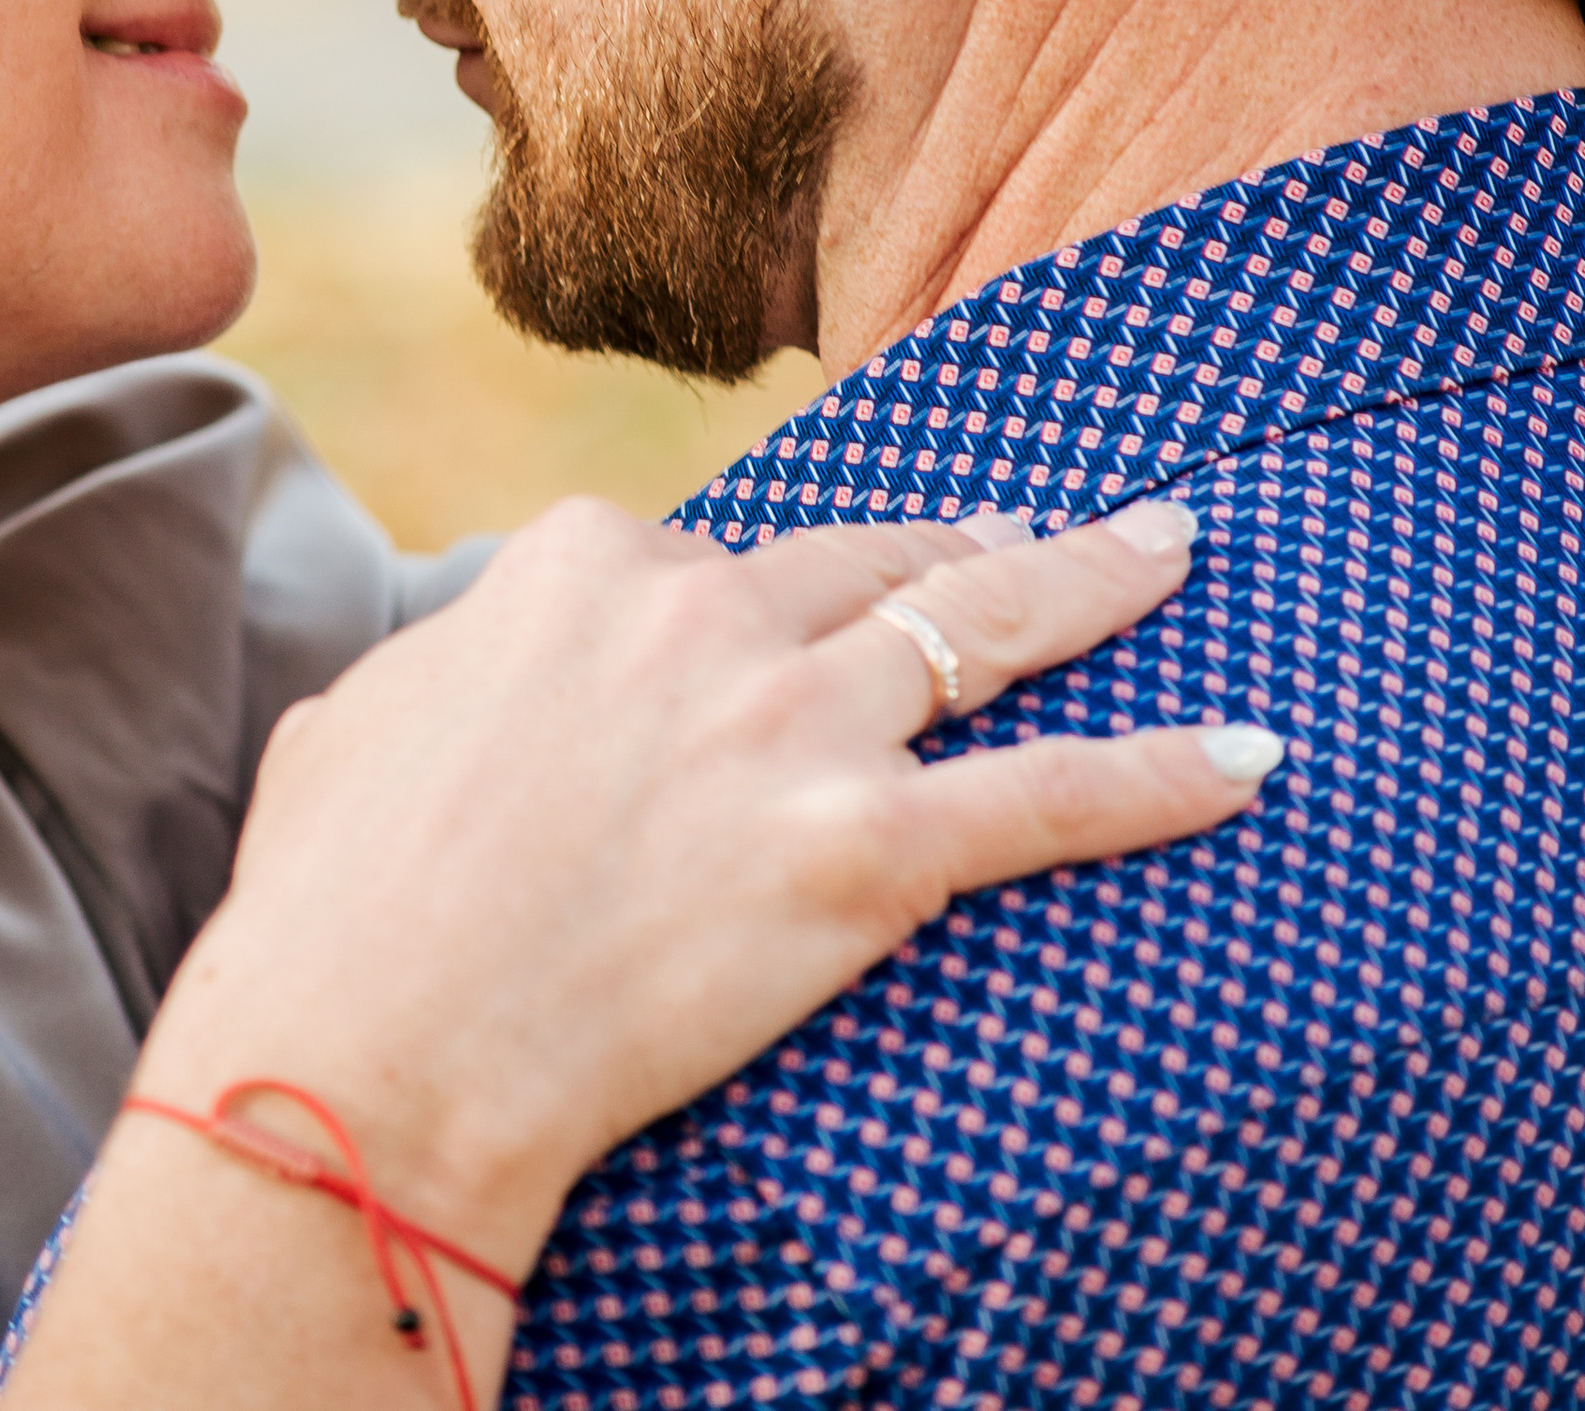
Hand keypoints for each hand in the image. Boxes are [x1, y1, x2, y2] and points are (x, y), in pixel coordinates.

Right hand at [136, 495, 1267, 1275]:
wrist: (374, 1053)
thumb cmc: (336, 900)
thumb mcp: (361, 715)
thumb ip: (447, 653)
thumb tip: (472, 659)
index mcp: (579, 564)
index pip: (699, 551)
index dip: (734, 601)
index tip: (757, 631)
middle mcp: (700, 615)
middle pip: (866, 556)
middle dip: (956, 538)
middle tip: (1030, 532)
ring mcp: (790, 726)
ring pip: (982, 622)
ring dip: (1091, 582)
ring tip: (1161, 551)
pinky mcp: (862, 853)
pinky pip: (1052, 798)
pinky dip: (1162, 777)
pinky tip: (1248, 757)